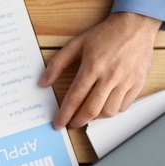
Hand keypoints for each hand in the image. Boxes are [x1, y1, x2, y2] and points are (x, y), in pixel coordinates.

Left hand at [39, 12, 161, 129]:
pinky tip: (103, 108)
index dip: (64, 114)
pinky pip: (123, 107)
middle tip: (70, 124)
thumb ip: (57, 64)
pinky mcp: (137, 83)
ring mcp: (125, 81)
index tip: (58, 123)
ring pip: (108, 111)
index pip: (75, 98)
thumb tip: (43, 82)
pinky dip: (111, 112)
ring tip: (85, 115)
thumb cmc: (105, 35)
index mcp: (92, 67)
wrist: (135, 25)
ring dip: (94, 118)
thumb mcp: (76, 44)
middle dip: (77, 121)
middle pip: (91, 109)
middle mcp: (109, 76)